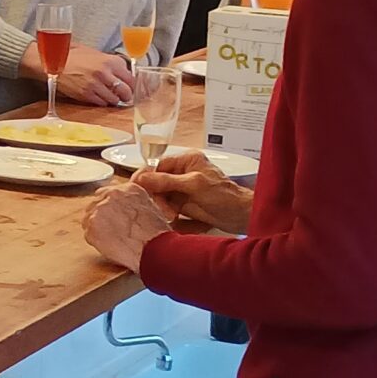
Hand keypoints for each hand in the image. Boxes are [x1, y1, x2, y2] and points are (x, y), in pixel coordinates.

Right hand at [22, 42, 132, 105]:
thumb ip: (109, 62)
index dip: (130, 83)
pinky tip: (98, 97)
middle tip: (125, 96)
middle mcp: (106, 73)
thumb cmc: (70, 55)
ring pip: (114, 99)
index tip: (129, 86)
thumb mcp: (94, 53)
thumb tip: (122, 71)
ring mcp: (96, 85)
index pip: (131, 77)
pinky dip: (102, 102)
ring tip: (110, 97)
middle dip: (127, 95)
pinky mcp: (86, 95)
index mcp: (110, 61)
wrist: (51, 62)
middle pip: (126, 90)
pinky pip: (101, 103)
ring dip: (114, 99)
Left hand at [83, 183, 169, 272]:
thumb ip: (133, 202)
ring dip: (97, 228)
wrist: (155, 248)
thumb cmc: (158, 234)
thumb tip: (125, 207)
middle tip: (111, 230)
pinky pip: (88, 233)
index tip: (111, 216)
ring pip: (89, 218)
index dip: (108, 207)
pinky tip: (110, 246)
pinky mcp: (92, 226)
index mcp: (127, 189)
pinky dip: (96, 241)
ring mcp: (99, 210)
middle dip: (101, 217)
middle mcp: (111, 195)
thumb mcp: (151, 208)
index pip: (106, 193)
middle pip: (95, 204)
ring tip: (113, 239)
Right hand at [136, 149, 255, 233]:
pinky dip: (165, 211)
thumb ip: (166, 181)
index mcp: (186, 160)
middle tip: (161, 207)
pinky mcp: (182, 203)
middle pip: (156, 181)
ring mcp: (182, 188)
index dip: (145, 176)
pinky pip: (165, 205)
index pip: (157, 165)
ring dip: (161, 205)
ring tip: (171, 214)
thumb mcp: (194, 184)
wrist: (241, 217)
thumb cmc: (224, 196)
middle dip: (156, 194)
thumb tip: (141, 178)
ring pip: (159, 195)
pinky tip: (172, 217)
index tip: (135, 187)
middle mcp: (182, 172)